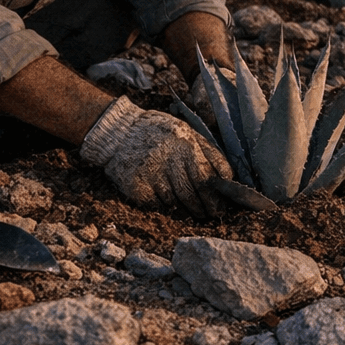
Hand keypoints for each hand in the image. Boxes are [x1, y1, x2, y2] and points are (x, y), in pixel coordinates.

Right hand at [80, 96, 231, 216]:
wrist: (118, 132)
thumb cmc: (157, 131)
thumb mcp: (184, 131)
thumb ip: (205, 150)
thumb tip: (226, 175)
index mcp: (186, 143)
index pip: (210, 173)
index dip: (220, 190)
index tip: (226, 199)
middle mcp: (170, 158)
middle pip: (196, 190)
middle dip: (209, 205)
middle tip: (215, 213)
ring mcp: (153, 174)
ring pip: (179, 200)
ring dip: (190, 208)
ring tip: (197, 211)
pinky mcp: (138, 187)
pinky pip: (159, 203)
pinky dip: (167, 204)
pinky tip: (169, 200)